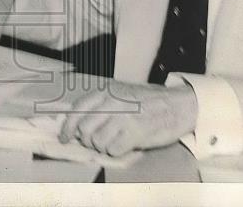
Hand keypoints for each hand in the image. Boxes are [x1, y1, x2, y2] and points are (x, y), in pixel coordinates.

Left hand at [59, 82, 197, 157]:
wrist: (177, 105)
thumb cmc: (148, 101)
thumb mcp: (121, 93)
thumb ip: (101, 104)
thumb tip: (76, 124)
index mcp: (107, 90)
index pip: (77, 109)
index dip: (68, 127)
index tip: (65, 138)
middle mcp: (112, 102)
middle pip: (84, 129)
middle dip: (89, 139)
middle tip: (101, 140)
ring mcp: (123, 117)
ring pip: (97, 142)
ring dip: (104, 146)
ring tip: (117, 140)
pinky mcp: (134, 132)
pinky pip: (112, 150)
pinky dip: (117, 152)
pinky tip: (126, 144)